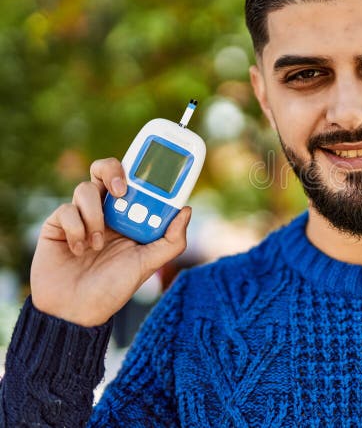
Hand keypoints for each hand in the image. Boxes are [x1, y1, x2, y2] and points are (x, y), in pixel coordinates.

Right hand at [30, 158, 190, 326]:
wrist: (74, 311)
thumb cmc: (113, 288)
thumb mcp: (148, 264)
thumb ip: (171, 240)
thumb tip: (187, 210)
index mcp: (129, 216)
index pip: (135, 181)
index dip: (142, 170)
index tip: (151, 169)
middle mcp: (104, 211)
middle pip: (105, 169)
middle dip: (113, 170)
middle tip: (121, 189)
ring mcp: (80, 215)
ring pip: (86, 188)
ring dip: (95, 215)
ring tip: (98, 244)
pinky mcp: (57, 224)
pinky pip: (66, 210)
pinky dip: (76, 230)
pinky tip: (79, 251)